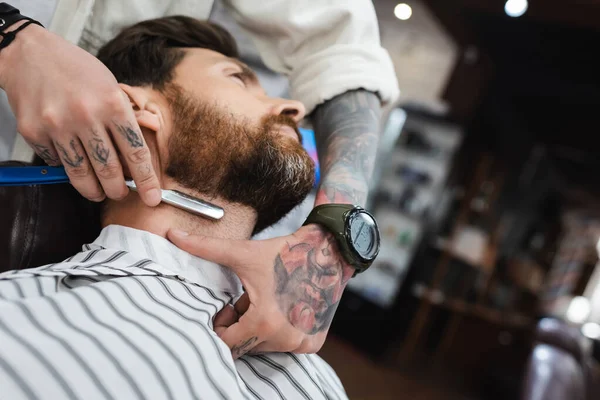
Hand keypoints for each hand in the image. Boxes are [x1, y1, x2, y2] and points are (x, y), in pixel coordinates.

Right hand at [0, 24, 160, 204]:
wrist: (30, 55)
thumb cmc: (78, 72)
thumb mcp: (112, 88)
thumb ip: (125, 121)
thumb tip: (138, 160)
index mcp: (112, 104)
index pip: (136, 152)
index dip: (146, 180)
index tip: (152, 197)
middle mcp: (85, 115)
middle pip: (109, 170)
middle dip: (118, 190)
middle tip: (121, 194)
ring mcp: (57, 125)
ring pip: (80, 174)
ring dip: (93, 190)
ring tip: (99, 192)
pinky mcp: (34, 132)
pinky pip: (56, 162)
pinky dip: (65, 167)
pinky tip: (72, 161)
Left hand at [167, 225, 353, 357]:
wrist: (327, 251)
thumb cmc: (283, 253)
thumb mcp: (242, 253)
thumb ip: (204, 248)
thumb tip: (172, 234)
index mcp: (263, 322)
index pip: (226, 343)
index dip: (222, 324)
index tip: (228, 307)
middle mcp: (285, 338)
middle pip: (245, 346)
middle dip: (240, 326)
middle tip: (247, 302)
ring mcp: (301, 343)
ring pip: (263, 347)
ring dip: (258, 329)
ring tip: (265, 303)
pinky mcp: (313, 343)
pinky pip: (283, 345)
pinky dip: (278, 332)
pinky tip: (284, 309)